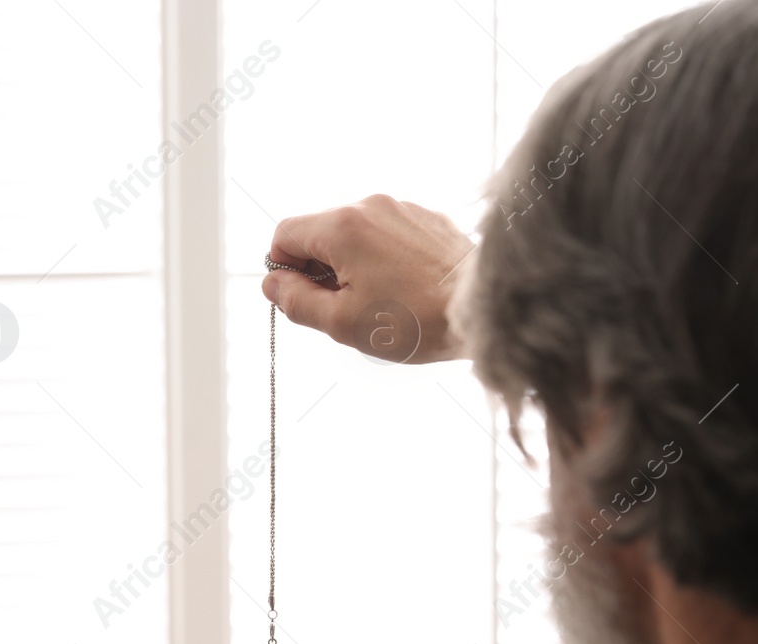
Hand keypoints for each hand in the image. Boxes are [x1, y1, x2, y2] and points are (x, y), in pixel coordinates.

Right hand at [261, 193, 475, 363]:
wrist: (484, 308)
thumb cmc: (415, 320)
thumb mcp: (341, 323)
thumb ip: (296, 301)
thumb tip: (273, 284)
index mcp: (342, 227)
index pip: (285, 234)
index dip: (283, 269)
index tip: (301, 296)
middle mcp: (370, 206)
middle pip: (320, 232)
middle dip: (320, 269)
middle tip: (342, 308)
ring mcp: (402, 209)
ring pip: (355, 234)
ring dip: (352, 265)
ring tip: (379, 302)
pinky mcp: (428, 219)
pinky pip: (387, 235)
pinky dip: (383, 259)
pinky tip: (403, 289)